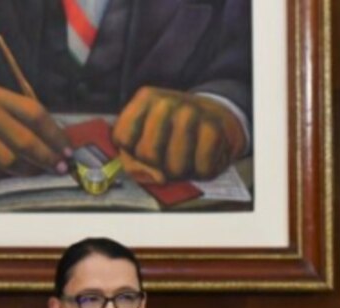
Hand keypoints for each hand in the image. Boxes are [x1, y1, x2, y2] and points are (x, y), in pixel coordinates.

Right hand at [0, 86, 71, 177]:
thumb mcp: (2, 106)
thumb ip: (28, 121)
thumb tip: (61, 145)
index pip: (35, 114)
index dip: (55, 135)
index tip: (68, 151)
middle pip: (23, 140)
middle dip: (46, 157)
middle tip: (59, 167)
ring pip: (8, 160)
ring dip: (28, 170)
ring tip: (38, 172)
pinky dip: (5, 176)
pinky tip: (13, 174)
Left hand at [112, 86, 245, 183]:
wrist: (217, 116)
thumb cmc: (174, 133)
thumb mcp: (145, 138)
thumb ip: (134, 162)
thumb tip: (157, 177)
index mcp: (146, 98)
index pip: (122, 138)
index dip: (131, 152)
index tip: (144, 147)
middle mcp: (166, 102)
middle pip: (147, 154)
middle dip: (157, 165)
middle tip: (167, 158)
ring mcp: (192, 112)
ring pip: (174, 166)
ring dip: (181, 172)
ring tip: (185, 158)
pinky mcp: (214, 128)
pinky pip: (200, 169)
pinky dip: (202, 171)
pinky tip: (202, 156)